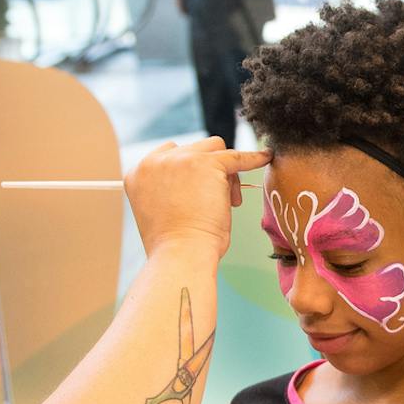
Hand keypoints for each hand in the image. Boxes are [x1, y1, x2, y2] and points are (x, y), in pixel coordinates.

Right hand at [125, 136, 268, 258]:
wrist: (181, 255)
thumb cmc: (174, 245)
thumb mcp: (161, 209)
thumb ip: (169, 188)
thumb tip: (196, 179)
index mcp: (138, 173)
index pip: (169, 156)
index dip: (189, 172)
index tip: (199, 192)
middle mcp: (154, 161)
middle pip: (192, 149)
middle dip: (208, 171)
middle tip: (218, 201)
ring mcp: (180, 159)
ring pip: (213, 148)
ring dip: (224, 171)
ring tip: (228, 202)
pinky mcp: (207, 163)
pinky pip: (236, 156)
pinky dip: (253, 158)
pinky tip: (265, 158)